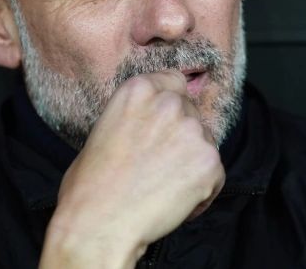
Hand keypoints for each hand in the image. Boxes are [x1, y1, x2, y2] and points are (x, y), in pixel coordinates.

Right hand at [39, 70, 224, 267]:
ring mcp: (192, 131)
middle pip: (192, 113)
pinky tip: (174, 203)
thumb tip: (152, 126)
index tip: (166, 125)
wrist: (99, 223)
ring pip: (205, 144)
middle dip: (181, 137)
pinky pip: (215, 176)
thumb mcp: (104, 129)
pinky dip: (201, 192)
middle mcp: (169, 103)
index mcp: (139, 89)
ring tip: (163, 188)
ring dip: (191, 164)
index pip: (174, 82)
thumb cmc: (90, 186)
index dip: (172, 105)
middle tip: (159, 166)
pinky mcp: (209, 162)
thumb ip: (136, 116)